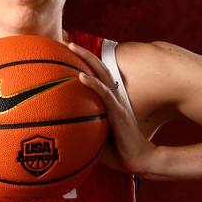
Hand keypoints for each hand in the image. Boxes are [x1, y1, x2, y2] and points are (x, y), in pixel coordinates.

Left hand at [68, 42, 158, 174]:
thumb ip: (84, 129)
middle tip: (65, 41)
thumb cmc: (119, 152)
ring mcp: (116, 103)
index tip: (66, 53)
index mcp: (109, 101)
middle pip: (98, 68)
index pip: (96, 76)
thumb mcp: (97, 138)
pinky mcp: (118, 113)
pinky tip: (80, 76)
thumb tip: (61, 131)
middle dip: (82, 52)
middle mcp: (113, 97)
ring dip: (86, 59)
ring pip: (101, 74)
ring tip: (72, 46)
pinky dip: (92, 84)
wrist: (141, 161)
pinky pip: (103, 95)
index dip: (84, 63)